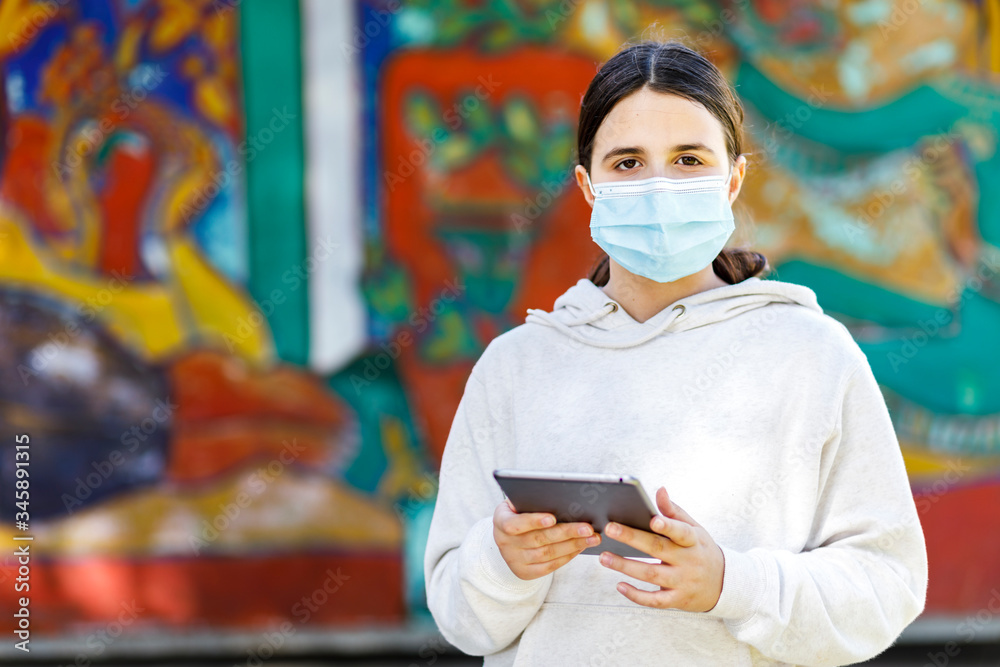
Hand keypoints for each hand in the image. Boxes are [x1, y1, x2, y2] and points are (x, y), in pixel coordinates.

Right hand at [493, 499, 601, 580]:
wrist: (507, 538)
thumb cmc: (519, 512)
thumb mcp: (518, 503)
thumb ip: (532, 501)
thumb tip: (563, 497)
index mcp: (500, 521)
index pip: (514, 524)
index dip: (533, 521)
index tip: (552, 518)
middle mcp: (504, 543)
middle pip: (538, 539)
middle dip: (566, 532)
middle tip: (588, 527)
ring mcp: (514, 560)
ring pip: (547, 554)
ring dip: (573, 545)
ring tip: (591, 537)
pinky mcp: (524, 572)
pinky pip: (549, 566)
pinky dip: (567, 556)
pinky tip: (580, 547)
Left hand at [598, 486, 723, 611]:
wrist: (725, 585)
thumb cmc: (702, 550)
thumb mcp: (695, 529)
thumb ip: (675, 511)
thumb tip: (659, 490)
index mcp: (693, 540)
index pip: (681, 532)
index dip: (668, 526)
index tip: (653, 520)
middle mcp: (688, 561)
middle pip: (658, 549)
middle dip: (632, 539)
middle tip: (610, 528)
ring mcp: (683, 582)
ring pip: (651, 574)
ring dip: (626, 567)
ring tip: (604, 557)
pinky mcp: (677, 600)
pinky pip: (655, 600)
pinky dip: (636, 595)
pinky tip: (619, 585)